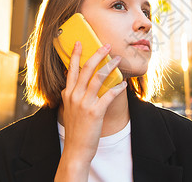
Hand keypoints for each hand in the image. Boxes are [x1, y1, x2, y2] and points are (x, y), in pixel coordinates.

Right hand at [55, 41, 125, 180]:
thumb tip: (72, 84)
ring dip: (110, 67)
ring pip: (98, 78)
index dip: (75, 55)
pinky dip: (117, 88)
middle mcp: (74, 96)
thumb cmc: (75, 129)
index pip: (71, 70)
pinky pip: (109, 95)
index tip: (79, 42)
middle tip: (106, 45)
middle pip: (86, 69)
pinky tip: (124, 84)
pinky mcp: (95, 112)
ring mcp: (84, 104)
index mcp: (68, 94)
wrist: (76, 149)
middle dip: (97, 55)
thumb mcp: (68, 109)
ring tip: (118, 59)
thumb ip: (71, 95)